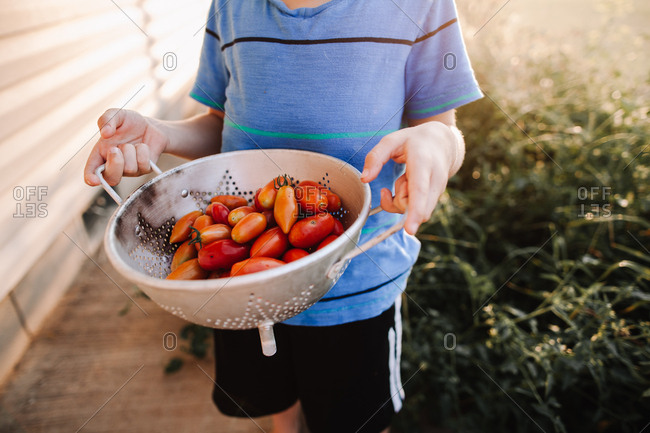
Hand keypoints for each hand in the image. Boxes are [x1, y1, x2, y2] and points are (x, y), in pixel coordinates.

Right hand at [83, 109, 168, 185]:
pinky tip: (143, 147)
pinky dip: (143, 151)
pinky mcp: (144, 169)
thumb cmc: (130, 122)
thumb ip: (106, 119)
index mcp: (100, 154)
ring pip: (129, 168)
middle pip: (111, 178)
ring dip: (131, 150)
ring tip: (132, 143)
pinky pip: (143, 164)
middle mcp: (114, 166)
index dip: (91, 178)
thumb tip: (105, 133)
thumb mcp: (117, 115)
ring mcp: (130, 170)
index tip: (94, 180)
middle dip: (115, 163)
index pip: (91, 172)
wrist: (151, 126)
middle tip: (116, 148)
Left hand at [360, 120, 460, 234]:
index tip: (409, 230)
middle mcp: (435, 178)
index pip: (419, 190)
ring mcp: (438, 189)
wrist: (442, 142)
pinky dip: (406, 201)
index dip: (414, 211)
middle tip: (399, 181)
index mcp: (423, 162)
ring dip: (401, 199)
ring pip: (415, 210)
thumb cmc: (414, 141)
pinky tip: (408, 185)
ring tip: (405, 179)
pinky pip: (416, 210)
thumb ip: (375, 157)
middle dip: (399, 200)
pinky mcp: (436, 197)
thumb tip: (364, 179)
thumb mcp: (391, 140)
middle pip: (416, 207)